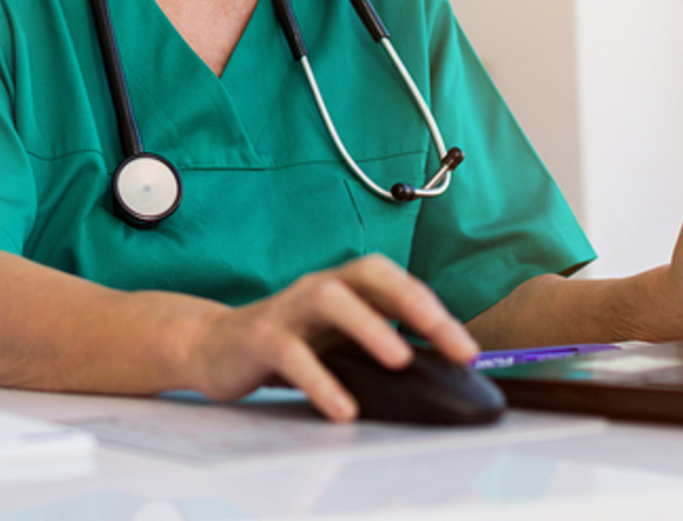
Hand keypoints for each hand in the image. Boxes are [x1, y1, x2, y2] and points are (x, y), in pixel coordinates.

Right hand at [184, 254, 475, 421]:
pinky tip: (343, 407)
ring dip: (369, 326)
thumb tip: (438, 374)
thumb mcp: (336, 340)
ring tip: (399, 359)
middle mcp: (318, 288)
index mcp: (343, 286)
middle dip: (414, 303)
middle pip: (369, 275)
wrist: (214, 347)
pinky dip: (321, 380)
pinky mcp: (260, 338)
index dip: (434, 310)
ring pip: (330, 300)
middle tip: (448, 341)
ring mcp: (288, 309)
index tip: (468, 350)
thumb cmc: (288, 343)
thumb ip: (376, 345)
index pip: (396, 283)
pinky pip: (292, 355)